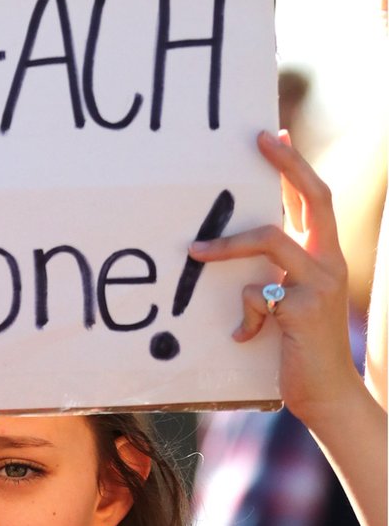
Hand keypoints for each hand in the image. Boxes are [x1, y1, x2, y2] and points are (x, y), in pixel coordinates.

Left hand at [190, 130, 355, 427]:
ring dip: (227, 245)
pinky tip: (241, 336)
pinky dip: (244, 315)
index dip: (296, 164)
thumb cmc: (298, 341)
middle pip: (314, 199)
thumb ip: (273, 265)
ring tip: (195, 252)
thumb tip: (238, 233)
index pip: (315, 198)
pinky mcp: (303, 311)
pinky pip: (258, 295)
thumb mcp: (289, 295)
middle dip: (288, 165)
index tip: (274, 132)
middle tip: (261, 139)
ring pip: (270, 239)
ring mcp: (319, 285)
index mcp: (324, 255)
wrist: (326, 393)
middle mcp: (329, 262)